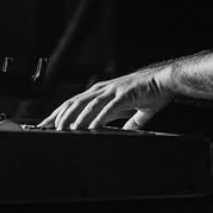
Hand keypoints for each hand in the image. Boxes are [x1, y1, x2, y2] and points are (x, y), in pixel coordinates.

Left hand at [38, 66, 173, 130]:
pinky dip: (98, 117)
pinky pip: (108, 107)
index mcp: (101, 92)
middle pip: (75, 102)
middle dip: (60, 116)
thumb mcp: (133, 109)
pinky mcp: (125, 95)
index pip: (74, 103)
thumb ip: (126, 120)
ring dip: (76, 117)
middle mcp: (103, 89)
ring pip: (88, 104)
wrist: (165, 80)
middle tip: (48, 128)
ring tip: (67, 129)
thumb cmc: (150, 92)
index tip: (47, 125)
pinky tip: (91, 127)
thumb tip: (125, 132)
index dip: (59, 113)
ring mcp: (113, 91)